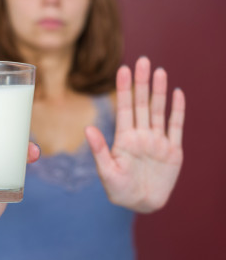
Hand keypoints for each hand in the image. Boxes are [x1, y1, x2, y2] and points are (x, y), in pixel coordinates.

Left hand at [85, 57, 185, 212]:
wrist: (141, 204)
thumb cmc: (120, 190)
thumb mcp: (107, 171)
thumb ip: (99, 150)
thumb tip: (87, 128)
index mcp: (124, 138)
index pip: (124, 108)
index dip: (124, 89)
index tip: (123, 69)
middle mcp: (141, 135)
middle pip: (142, 104)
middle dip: (142, 83)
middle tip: (143, 61)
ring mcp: (157, 141)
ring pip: (158, 111)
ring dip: (160, 92)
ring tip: (159, 71)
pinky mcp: (173, 151)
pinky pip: (176, 127)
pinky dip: (177, 111)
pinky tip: (177, 94)